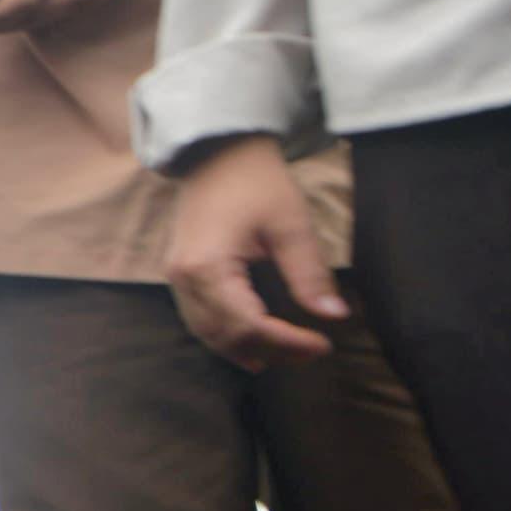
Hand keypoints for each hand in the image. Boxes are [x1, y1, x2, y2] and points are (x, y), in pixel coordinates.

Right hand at [165, 136, 349, 369]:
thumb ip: (309, 273)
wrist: (218, 153)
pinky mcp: (180, 275)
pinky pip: (199, 320)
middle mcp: (185, 279)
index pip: (248, 324)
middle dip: (270, 350)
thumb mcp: (290, 224)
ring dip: (246, 349)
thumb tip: (334, 315)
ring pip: (208, 334)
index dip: (287, 341)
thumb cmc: (255, 182)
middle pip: (226, 336)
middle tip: (311, 352)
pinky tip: (251, 344)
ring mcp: (177, 278)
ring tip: (284, 356)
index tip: (323, 344)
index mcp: (209, 266)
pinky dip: (227, 336)